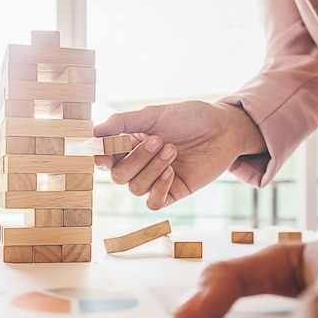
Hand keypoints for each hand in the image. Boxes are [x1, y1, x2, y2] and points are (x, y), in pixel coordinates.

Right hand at [94, 101, 266, 209]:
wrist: (224, 128)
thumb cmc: (189, 117)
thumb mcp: (153, 114)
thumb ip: (121, 123)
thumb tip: (92, 132)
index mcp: (129, 145)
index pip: (105, 159)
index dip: (101, 159)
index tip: (104, 153)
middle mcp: (139, 164)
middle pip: (118, 176)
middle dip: (136, 159)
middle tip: (158, 140)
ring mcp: (155, 180)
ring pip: (135, 188)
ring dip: (152, 169)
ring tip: (173, 150)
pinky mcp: (172, 192)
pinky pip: (152, 202)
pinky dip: (158, 189)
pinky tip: (172, 173)